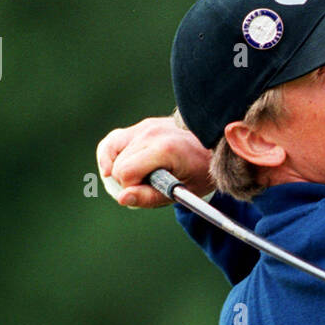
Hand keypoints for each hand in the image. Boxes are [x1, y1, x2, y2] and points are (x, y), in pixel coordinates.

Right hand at [96, 116, 215, 206]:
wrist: (214, 145)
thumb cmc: (200, 171)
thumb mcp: (181, 192)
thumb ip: (149, 197)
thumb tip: (122, 197)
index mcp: (164, 148)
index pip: (125, 172)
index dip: (133, 188)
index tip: (150, 191)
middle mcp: (151, 133)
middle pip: (117, 165)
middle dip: (127, 181)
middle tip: (148, 185)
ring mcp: (145, 126)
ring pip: (110, 152)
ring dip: (118, 168)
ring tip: (137, 176)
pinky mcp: (141, 126)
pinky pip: (113, 141)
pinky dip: (111, 155)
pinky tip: (116, 166)